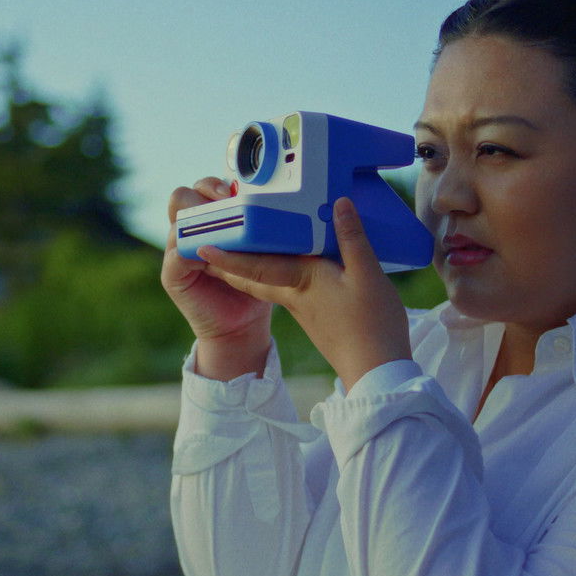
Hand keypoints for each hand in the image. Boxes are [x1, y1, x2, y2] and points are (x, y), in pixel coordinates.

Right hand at [161, 178, 273, 379]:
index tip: (236, 191)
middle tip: (227, 202)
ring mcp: (176, 251)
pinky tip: (212, 255)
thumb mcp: (261, 250)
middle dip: (204, 194)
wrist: (243, 325)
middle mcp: (189, 231)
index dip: (216, 185)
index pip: (203, 188)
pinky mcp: (172, 274)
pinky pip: (176, 254)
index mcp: (209, 221)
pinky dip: (192, 250)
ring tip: (223, 230)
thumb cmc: (257, 284)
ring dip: (200, 221)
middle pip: (182, 196)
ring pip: (176, 220)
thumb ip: (261, 226)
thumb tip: (283, 199)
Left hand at [197, 197, 411, 390]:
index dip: (227, 256)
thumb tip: (339, 203)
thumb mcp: (368, 275)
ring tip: (237, 248)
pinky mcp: (313, 315)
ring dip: (248, 267)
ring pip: (266, 282)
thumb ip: (352, 238)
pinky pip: (285, 288)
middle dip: (229, 261)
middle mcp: (293, 295)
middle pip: (253, 275)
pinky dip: (273, 274)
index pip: (255, 265)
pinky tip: (283, 265)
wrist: (374, 372)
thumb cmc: (371, 325)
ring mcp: (302, 308)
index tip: (200, 246)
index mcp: (300, 282)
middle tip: (209, 243)